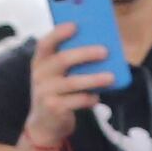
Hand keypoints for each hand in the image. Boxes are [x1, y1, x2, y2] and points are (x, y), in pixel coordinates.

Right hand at [17, 23, 123, 150]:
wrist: (44, 125)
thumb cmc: (57, 92)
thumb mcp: (56, 75)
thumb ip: (70, 62)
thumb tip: (99, 48)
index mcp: (40, 62)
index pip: (45, 43)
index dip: (59, 33)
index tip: (75, 26)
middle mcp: (40, 75)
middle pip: (62, 60)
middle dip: (85, 54)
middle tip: (105, 51)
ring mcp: (45, 92)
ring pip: (73, 82)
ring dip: (94, 79)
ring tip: (111, 77)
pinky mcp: (54, 108)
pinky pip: (76, 101)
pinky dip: (89, 98)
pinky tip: (96, 97)